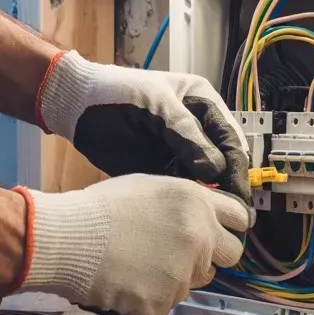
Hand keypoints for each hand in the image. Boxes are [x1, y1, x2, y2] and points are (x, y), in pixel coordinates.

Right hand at [16, 175, 249, 314]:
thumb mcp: (152, 187)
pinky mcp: (164, 302)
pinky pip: (168, 301)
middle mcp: (200, 237)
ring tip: (142, 263)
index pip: (239, 218)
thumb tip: (204, 215)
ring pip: (197, 280)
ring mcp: (184, 272)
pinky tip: (128, 281)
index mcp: (197, 204)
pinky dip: (151, 296)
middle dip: (212, 254)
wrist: (68, 240)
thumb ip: (186, 202)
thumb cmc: (101, 209)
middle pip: (230, 254)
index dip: (229, 225)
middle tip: (183, 253)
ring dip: (180, 275)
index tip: (222, 232)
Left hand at [36, 51, 250, 201]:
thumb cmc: (116, 94)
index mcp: (204, 104)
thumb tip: (215, 170)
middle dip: (227, 186)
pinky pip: (183, 189)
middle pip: (224, 162)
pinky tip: (186, 215)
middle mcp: (198, 129)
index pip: (230, 138)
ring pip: (206, 179)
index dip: (236, 167)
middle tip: (229, 215)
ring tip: (209, 220)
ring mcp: (181, 151)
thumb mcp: (156, 105)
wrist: (75, 106)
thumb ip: (187, 135)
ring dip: (208, 197)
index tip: (238, 194)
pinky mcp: (163, 169)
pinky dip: (186, 201)